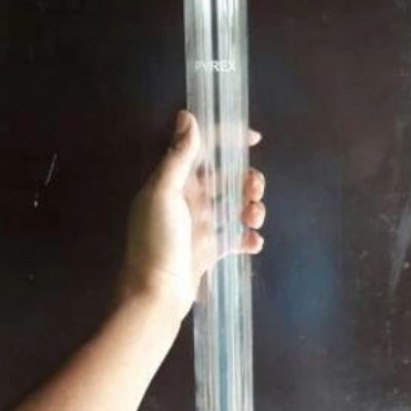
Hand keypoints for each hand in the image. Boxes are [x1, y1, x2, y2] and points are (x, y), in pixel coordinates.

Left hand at [121, 110, 266, 323]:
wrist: (155, 294)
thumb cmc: (156, 241)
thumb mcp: (164, 194)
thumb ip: (178, 157)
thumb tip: (187, 115)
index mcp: (176, 180)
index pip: (205, 148)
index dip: (229, 138)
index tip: (255, 139)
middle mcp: (190, 198)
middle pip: (228, 177)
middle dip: (248, 179)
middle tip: (253, 191)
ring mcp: (201, 224)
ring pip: (236, 204)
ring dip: (252, 207)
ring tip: (252, 220)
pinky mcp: (210, 249)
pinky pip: (236, 237)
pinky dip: (248, 238)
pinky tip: (252, 244)